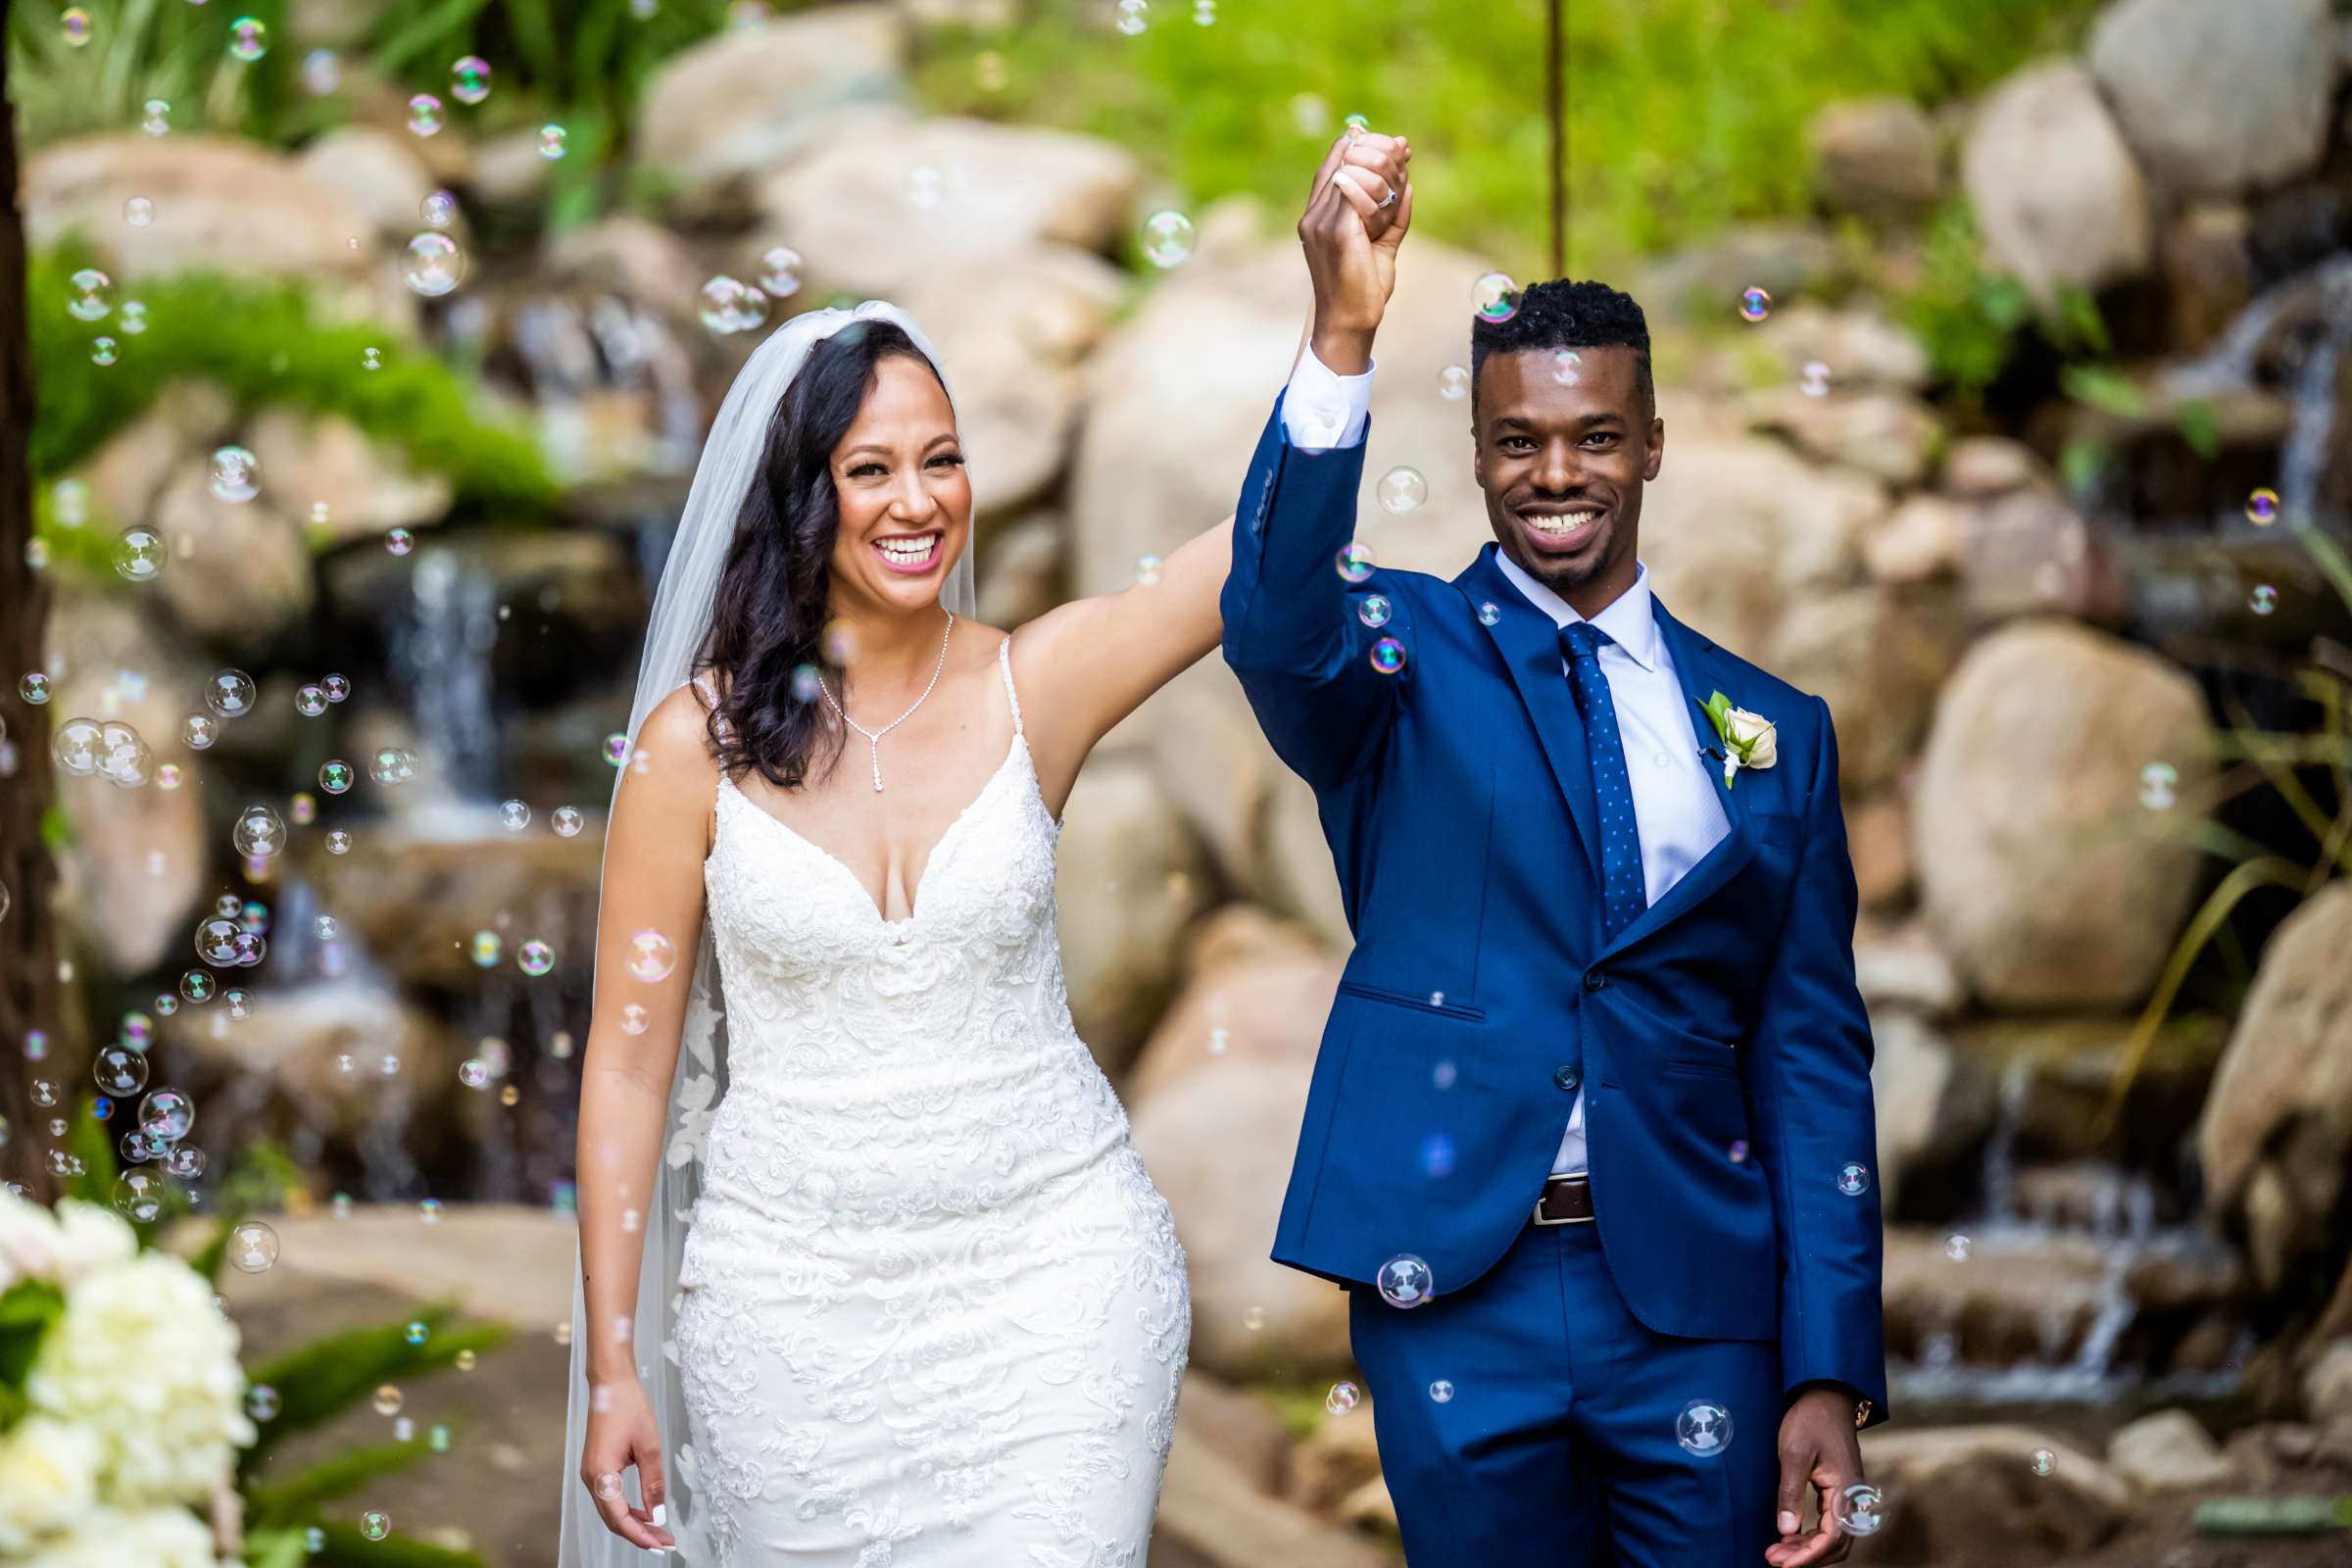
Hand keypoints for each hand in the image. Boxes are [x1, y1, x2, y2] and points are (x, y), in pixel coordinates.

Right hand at [580, 1376, 675, 1550]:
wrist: (611, 1383)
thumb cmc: (628, 1407)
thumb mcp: (649, 1446)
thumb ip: (653, 1483)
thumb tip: (657, 1514)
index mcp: (601, 1473)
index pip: (619, 1517)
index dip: (640, 1535)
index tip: (659, 1544)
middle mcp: (591, 1477)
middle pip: (612, 1519)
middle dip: (638, 1534)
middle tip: (664, 1542)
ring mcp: (591, 1473)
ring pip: (610, 1510)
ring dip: (633, 1523)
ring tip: (658, 1531)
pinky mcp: (596, 1467)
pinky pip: (610, 1497)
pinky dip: (626, 1509)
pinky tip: (644, 1512)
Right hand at [1298, 127, 1413, 370]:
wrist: (1351, 323)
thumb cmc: (1363, 289)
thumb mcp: (1380, 244)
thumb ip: (1391, 214)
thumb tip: (1408, 184)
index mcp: (1317, 216)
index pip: (1333, 164)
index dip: (1360, 145)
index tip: (1392, 142)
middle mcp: (1313, 216)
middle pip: (1346, 160)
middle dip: (1381, 153)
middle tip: (1405, 154)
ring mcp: (1321, 223)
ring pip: (1357, 173)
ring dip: (1387, 173)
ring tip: (1403, 183)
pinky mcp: (1337, 232)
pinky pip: (1362, 193)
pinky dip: (1384, 194)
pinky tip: (1397, 198)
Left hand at [1765, 1388, 1864, 1564]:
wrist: (1826, 1396)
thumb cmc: (1810, 1420)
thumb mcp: (1794, 1453)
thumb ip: (1791, 1492)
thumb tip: (1785, 1529)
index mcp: (1846, 1490)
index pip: (1833, 1537)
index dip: (1808, 1556)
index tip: (1783, 1564)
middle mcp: (1852, 1498)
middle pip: (1836, 1544)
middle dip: (1806, 1557)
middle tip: (1774, 1559)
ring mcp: (1847, 1495)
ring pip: (1833, 1536)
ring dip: (1808, 1548)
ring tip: (1777, 1551)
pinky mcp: (1839, 1491)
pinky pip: (1829, 1523)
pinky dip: (1811, 1535)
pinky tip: (1790, 1535)